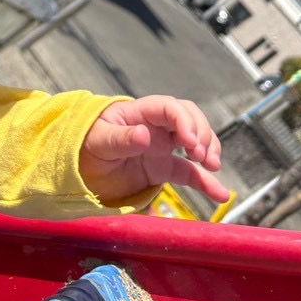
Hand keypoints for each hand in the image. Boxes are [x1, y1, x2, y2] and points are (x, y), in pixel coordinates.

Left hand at [80, 95, 229, 205]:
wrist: (80, 168)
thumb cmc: (84, 145)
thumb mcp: (98, 141)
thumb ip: (120, 139)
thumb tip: (144, 135)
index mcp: (139, 113)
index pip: (169, 107)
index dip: (184, 120)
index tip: (190, 141)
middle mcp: (154, 127)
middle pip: (189, 118)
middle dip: (201, 132)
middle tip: (199, 155)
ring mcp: (161, 147)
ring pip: (195, 141)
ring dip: (208, 149)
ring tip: (211, 166)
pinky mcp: (162, 168)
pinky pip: (189, 173)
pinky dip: (206, 182)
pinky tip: (220, 193)